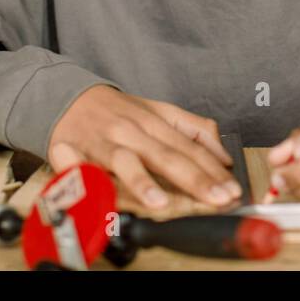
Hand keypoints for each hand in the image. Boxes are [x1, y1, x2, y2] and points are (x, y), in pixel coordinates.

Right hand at [47, 86, 240, 210]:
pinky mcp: (77, 153)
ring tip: (161, 203)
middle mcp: (133, 130)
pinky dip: (97, 184)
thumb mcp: (160, 110)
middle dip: (194, 180)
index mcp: (155, 120)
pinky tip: (107, 198)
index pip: (190, 147)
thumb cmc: (118, 111)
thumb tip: (223, 156)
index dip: (213, 169)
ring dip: (143, 182)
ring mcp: (106, 142)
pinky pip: (88, 172)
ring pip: (127, 162)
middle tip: (217, 199)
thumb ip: (193, 130)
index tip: (232, 188)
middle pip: (167, 156)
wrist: (68, 97)